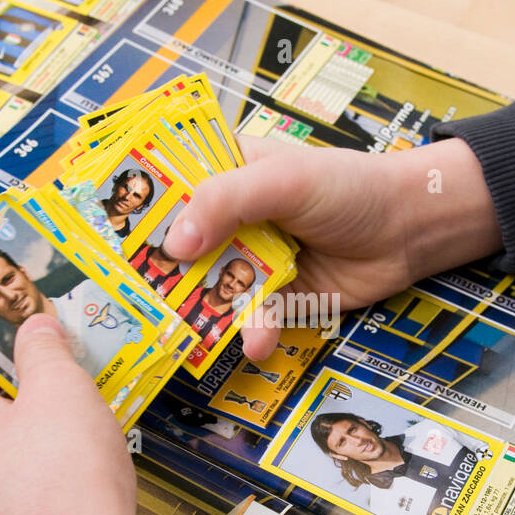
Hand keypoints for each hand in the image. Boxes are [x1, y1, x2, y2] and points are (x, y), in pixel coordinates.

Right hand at [164, 136, 501, 358]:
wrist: (411, 228)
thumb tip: (174, 245)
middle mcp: (234, 218)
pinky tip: (257, 341)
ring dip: (206, 312)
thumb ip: (225, 202)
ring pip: (212, 290)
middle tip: (133, 299)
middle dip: (161, 275)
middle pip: (181, 248)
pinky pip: (252, 319)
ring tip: (195, 330)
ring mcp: (255, 259)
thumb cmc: (348, 187)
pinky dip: (253, 332)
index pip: (168, 186)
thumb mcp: (282, 180)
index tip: (103, 236)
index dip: (136, 210)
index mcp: (227, 173)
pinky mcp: (281, 297)